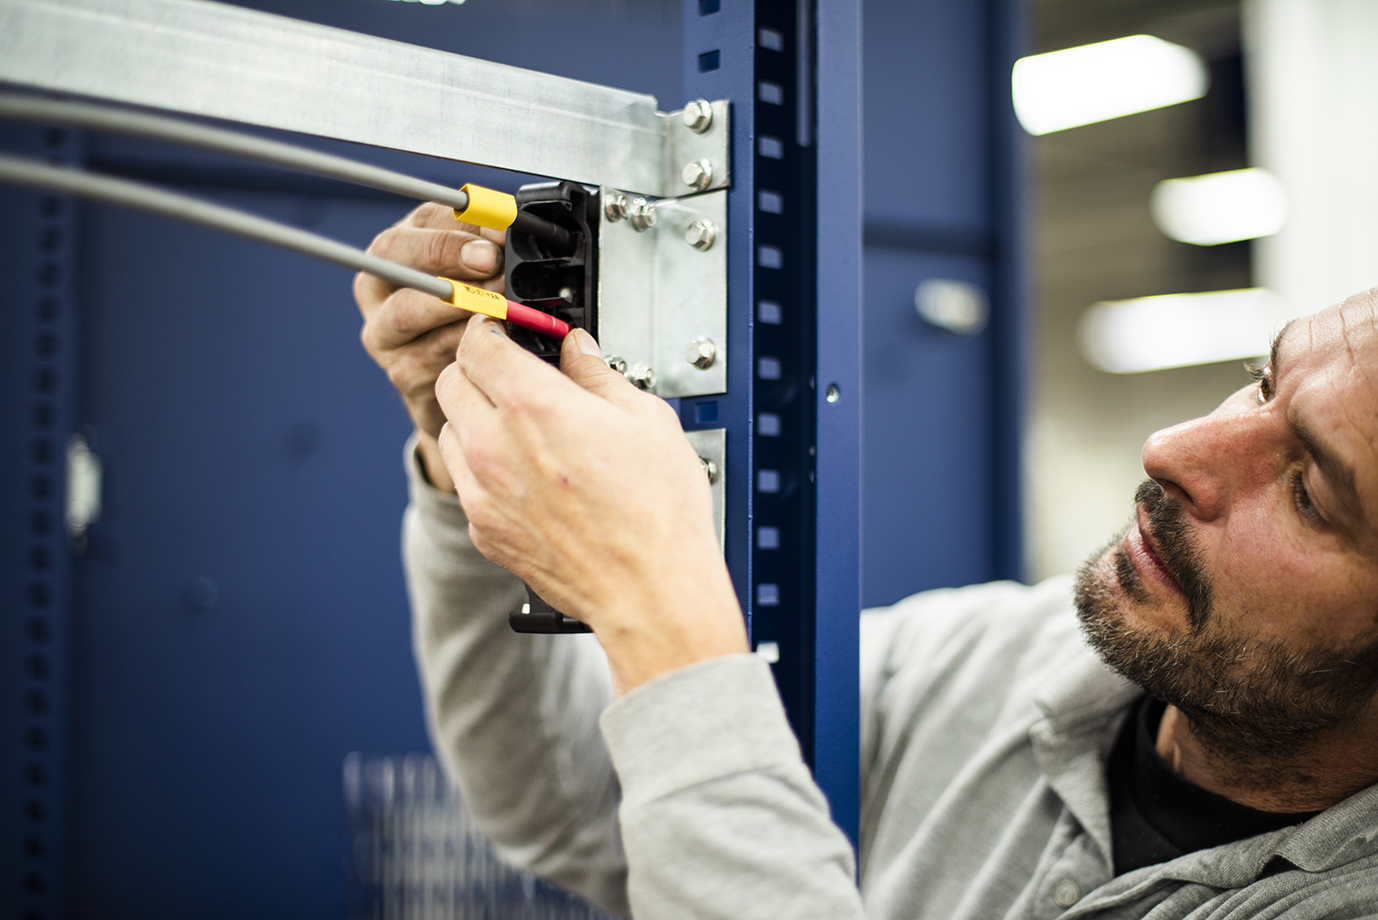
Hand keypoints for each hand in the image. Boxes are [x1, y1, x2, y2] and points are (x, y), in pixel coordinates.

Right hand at [354, 201, 504, 488]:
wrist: (463, 387)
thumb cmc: (471, 319)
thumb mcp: (478, 274)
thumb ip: (488, 247)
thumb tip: (507, 229)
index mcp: (400, 248)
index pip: (423, 220)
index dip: (462, 221)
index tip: (499, 231)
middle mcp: (379, 285)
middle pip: (394, 253)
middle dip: (445, 251)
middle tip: (490, 260)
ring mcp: (382, 331)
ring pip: (407, 309)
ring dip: (457, 302)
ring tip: (499, 301)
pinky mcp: (400, 371)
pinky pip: (429, 353)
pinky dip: (462, 345)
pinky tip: (490, 340)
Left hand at [435, 317, 747, 694]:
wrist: (649, 590)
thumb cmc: (656, 511)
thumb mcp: (645, 419)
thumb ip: (598, 374)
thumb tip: (576, 349)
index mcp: (532, 404)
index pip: (477, 341)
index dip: (492, 327)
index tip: (508, 330)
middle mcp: (493, 444)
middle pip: (450, 379)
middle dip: (477, 367)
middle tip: (512, 371)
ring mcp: (482, 491)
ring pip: (447, 429)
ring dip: (472, 416)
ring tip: (517, 424)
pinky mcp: (483, 528)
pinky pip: (462, 479)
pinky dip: (480, 464)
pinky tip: (522, 470)